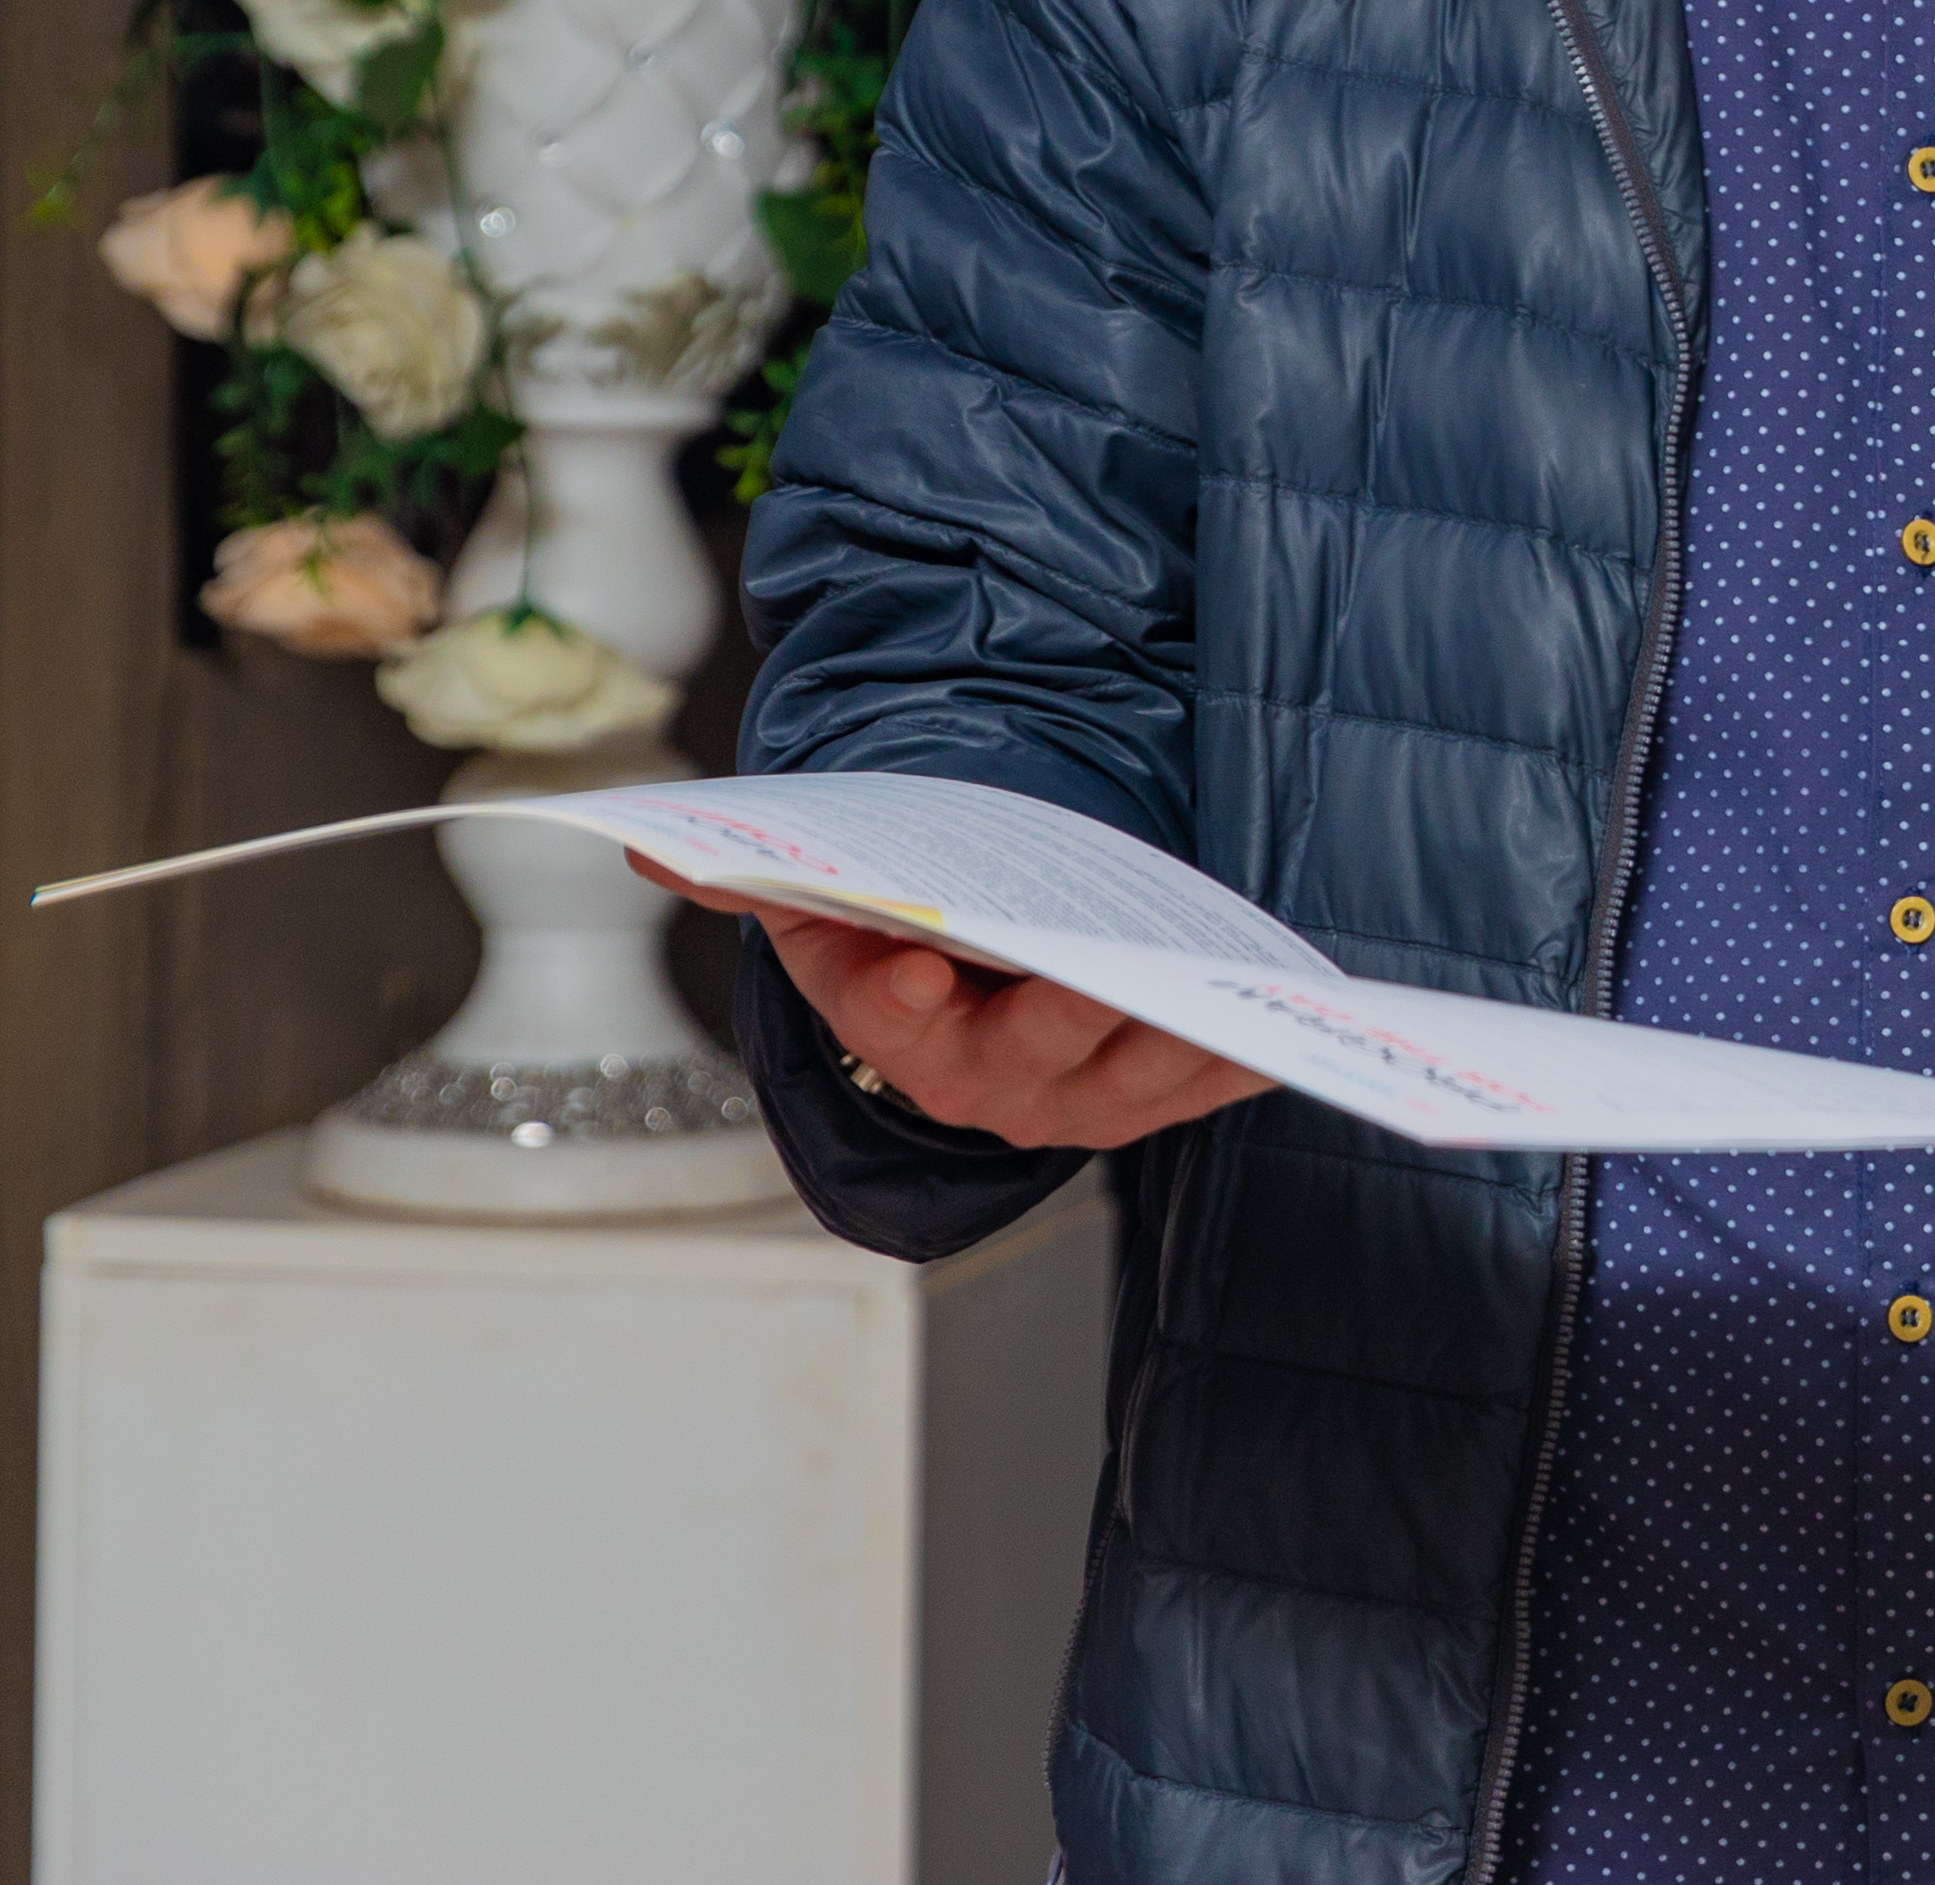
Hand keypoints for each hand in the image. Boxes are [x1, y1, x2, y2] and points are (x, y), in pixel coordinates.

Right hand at [638, 858, 1273, 1153]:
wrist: (981, 988)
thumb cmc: (908, 934)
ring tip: (1206, 1002)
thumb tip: (652, 839)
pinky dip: (1241, 1063)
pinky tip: (1282, 1033)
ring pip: (1125, 1082)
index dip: (894, 994)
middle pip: (1022, 1054)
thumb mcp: (830, 905)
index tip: (916, 963)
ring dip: (1169, 1049)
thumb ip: (761, 874)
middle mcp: (988, 1079)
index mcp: (900, 1030)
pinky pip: (1202, 1084)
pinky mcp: (1153, 1091)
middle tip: (1090, 977)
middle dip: (1055, 1018)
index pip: (886, 1015)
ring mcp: (1074, 1095)